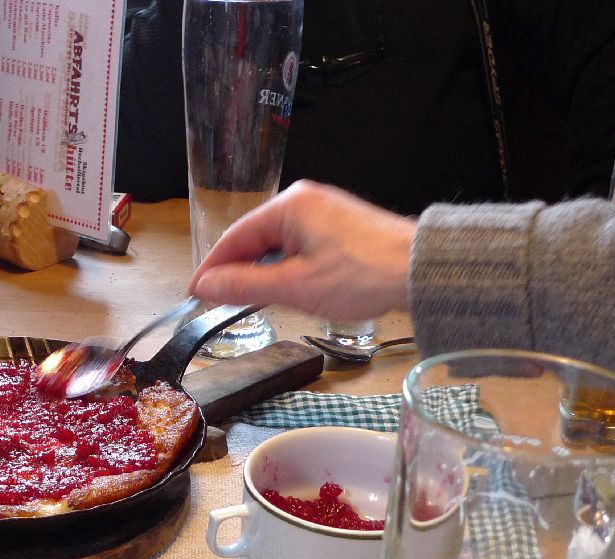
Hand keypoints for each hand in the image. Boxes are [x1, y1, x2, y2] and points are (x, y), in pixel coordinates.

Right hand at [188, 180, 415, 321]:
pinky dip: (284, 266)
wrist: (420, 270)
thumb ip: (244, 286)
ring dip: (260, 271)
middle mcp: (303, 200)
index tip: (194, 294)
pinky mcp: (339, 225)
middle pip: (254, 238)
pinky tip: (283, 287)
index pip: (234, 237)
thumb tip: (206, 287)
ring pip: (276, 243)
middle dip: (235, 270)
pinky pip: (297, 244)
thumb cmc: (363, 276)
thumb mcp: (295, 287)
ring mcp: (323, 211)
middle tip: (217, 302)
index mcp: (288, 206)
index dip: (211, 269)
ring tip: (246, 300)